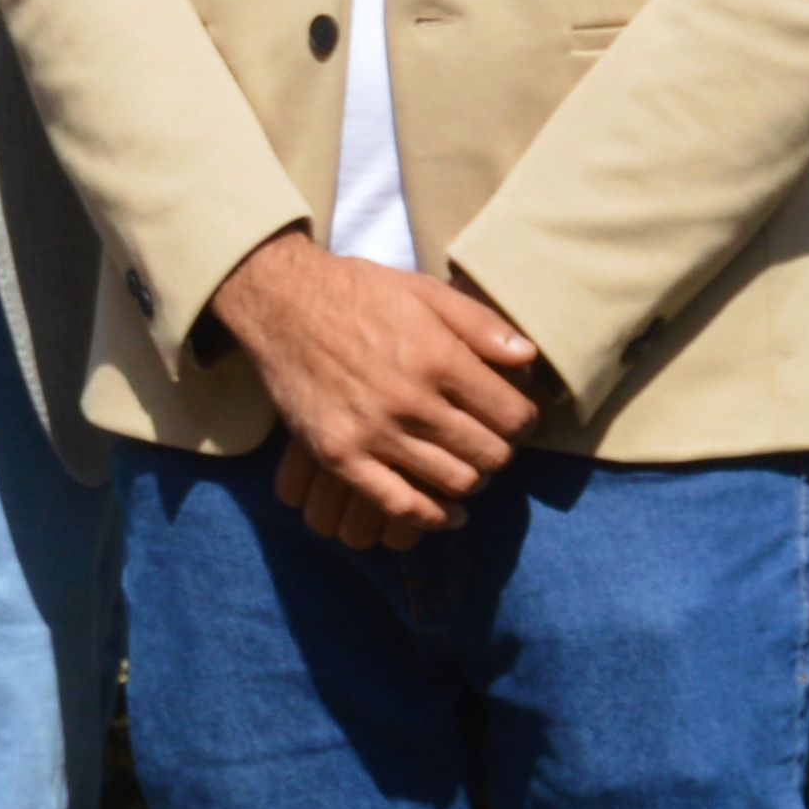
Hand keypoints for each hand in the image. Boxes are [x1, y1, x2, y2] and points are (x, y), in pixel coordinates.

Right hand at [207, 230, 551, 545]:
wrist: (279, 302)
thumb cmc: (357, 292)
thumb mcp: (424, 291)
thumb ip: (481, 323)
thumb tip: (529, 359)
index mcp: (438, 358)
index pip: (513, 417)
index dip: (524, 421)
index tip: (515, 418)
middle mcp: (410, 401)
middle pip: (490, 454)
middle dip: (501, 450)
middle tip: (490, 440)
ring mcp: (373, 432)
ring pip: (455, 482)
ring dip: (473, 479)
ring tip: (466, 462)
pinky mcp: (340, 455)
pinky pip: (400, 505)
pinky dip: (433, 517)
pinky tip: (449, 512)